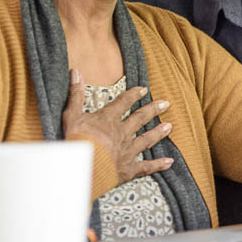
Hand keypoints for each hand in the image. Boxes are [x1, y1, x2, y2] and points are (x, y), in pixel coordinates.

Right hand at [62, 69, 173, 183]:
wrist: (82, 167)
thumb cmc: (76, 140)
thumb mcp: (71, 114)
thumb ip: (75, 94)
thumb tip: (76, 72)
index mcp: (108, 119)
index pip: (123, 102)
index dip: (133, 95)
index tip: (143, 89)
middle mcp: (122, 133)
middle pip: (140, 118)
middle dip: (152, 110)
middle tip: (166, 103)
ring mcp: (127, 151)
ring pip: (146, 139)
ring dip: (158, 132)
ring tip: (169, 126)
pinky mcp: (128, 169)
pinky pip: (146, 166)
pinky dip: (158, 164)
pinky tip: (169, 162)